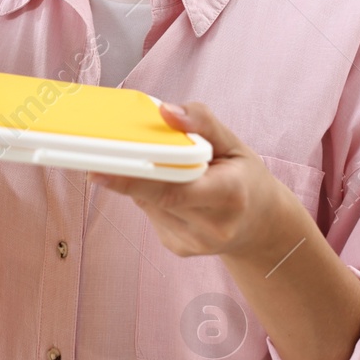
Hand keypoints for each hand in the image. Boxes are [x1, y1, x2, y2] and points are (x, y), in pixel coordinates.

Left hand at [94, 99, 359, 359]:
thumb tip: (165, 111)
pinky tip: (170, 190)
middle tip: (99, 152)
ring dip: (144, 181)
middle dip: (128, 172)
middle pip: (153, 196)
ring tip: (164, 169)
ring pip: (147, 203)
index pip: (173, 190)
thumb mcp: (236, 144)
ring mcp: (193, 242)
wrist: (262, 227)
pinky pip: (151, 214)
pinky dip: (151, 197)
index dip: (134, 179)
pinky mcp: (178, 248)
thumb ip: (202, 123)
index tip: (98, 170)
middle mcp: (212, 226)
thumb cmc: (246, 178)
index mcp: (230, 195)